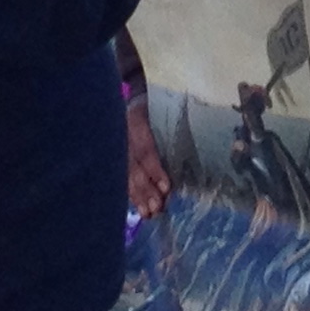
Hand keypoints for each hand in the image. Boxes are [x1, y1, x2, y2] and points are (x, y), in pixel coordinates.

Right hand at [125, 97, 172, 216]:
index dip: (155, 171)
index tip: (166, 188)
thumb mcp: (157, 107)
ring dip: (137, 196)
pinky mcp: (113, 157)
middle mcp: (123, 138)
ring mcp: (116, 148)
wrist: (118, 96)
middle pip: (134, 169)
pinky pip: (119, 177)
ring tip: (148, 213)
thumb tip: (196, 137)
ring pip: (125, 175)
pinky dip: (129, 193)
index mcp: (136, 124)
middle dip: (145, 191)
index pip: (146, 151)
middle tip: (156, 209)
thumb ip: (172, 122)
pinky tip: (137, 207)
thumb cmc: (149, 104)